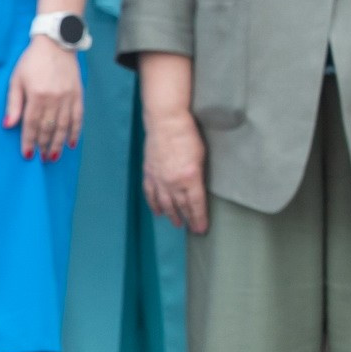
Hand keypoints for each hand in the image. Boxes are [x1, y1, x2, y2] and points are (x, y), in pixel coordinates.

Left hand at [6, 35, 83, 159]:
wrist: (56, 43)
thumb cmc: (32, 61)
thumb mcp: (16, 79)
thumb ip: (13, 104)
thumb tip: (8, 125)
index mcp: (36, 95)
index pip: (31, 124)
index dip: (28, 141)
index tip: (27, 155)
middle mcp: (54, 99)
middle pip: (48, 128)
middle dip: (44, 145)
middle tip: (42, 159)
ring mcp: (68, 97)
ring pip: (63, 126)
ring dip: (58, 143)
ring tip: (54, 156)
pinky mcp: (78, 95)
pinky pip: (78, 117)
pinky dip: (75, 132)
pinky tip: (72, 143)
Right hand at [142, 108, 210, 232]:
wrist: (165, 122)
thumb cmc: (188, 135)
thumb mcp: (202, 156)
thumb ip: (199, 175)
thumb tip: (197, 188)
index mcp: (190, 178)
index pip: (195, 204)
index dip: (199, 218)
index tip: (201, 229)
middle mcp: (173, 182)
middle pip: (181, 206)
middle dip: (188, 219)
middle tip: (192, 229)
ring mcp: (159, 179)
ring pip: (165, 203)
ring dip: (171, 215)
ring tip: (177, 224)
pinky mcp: (149, 173)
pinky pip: (150, 194)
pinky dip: (154, 204)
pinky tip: (158, 211)